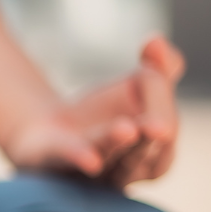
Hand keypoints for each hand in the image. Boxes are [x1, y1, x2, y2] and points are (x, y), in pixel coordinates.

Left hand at [5, 36, 183, 188]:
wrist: (46, 131)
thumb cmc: (104, 113)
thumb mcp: (139, 85)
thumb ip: (160, 65)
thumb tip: (155, 40)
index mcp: (153, 153)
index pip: (165, 129)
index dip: (162, 101)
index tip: (149, 68)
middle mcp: (125, 170)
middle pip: (146, 155)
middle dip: (151, 137)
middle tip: (157, 127)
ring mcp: (87, 171)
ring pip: (108, 159)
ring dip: (116, 144)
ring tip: (127, 128)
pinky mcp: (52, 163)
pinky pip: (68, 163)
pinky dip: (80, 158)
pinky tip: (90, 160)